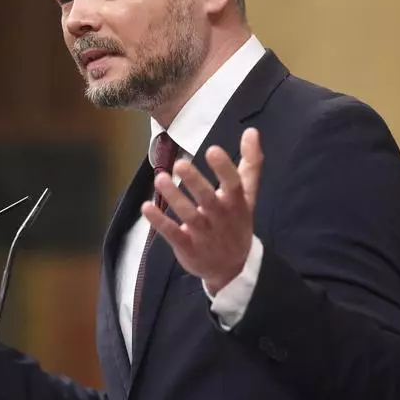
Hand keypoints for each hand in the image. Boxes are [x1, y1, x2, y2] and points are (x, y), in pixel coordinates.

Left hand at [142, 127, 263, 294]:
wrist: (233, 268)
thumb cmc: (236, 222)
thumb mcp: (247, 195)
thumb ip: (251, 164)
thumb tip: (252, 131)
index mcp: (236, 203)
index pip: (233, 184)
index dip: (224, 168)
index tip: (212, 150)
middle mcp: (220, 218)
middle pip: (208, 199)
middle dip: (195, 182)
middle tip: (179, 163)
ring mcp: (203, 234)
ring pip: (188, 215)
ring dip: (174, 198)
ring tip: (160, 179)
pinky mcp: (187, 246)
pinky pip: (172, 234)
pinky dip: (160, 222)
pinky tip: (146, 207)